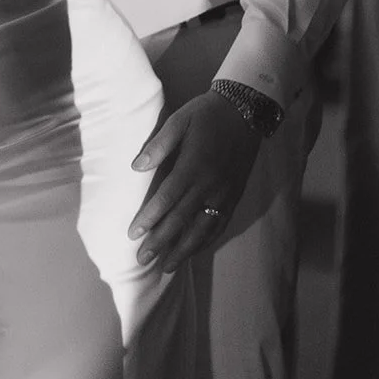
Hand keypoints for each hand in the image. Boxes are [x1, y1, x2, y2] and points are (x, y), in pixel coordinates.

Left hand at [129, 91, 259, 273]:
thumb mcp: (180, 120)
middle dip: (161, 241)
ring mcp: (224, 193)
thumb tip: (136, 166)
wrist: (246, 111)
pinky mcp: (235, 195)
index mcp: (193, 165)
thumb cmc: (207, 114)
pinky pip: (219, 224)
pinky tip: (194, 250)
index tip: (133, 234)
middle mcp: (210, 185)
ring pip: (202, 228)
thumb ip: (159, 145)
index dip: (149, 218)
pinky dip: (206, 240)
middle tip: (142, 259)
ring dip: (183, 249)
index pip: (167, 199)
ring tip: (166, 266)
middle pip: (182, 220)